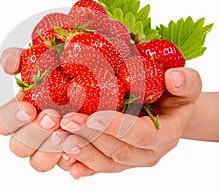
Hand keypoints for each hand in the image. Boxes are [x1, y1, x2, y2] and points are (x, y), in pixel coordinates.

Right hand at [0, 47, 67, 171]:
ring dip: (49, 150)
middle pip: (18, 147)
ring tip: (66, 132)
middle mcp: (32, 131)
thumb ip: (19, 57)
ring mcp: (50, 145)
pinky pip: (65, 166)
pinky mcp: (70, 153)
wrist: (100, 76)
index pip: (1, 123)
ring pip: (37, 162)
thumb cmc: (67, 67)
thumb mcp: (43, 55)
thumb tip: (10, 67)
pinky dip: (70, 160)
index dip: (11, 119)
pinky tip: (78, 146)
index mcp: (21, 111)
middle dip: (34, 134)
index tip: (29, 107)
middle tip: (53, 117)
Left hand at [58, 67, 201, 178]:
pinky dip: (82, 165)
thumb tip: (173, 77)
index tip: (92, 116)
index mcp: (165, 135)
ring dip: (81, 151)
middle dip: (90, 137)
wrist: (168, 114)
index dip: (117, 127)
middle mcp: (148, 153)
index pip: (140, 135)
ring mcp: (132, 160)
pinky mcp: (117, 161)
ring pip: (105, 162)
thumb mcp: (186, 86)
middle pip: (117, 151)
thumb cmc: (174, 97)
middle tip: (66, 122)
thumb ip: (186, 82)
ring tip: (59, 136)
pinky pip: (99, 168)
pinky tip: (65, 160)